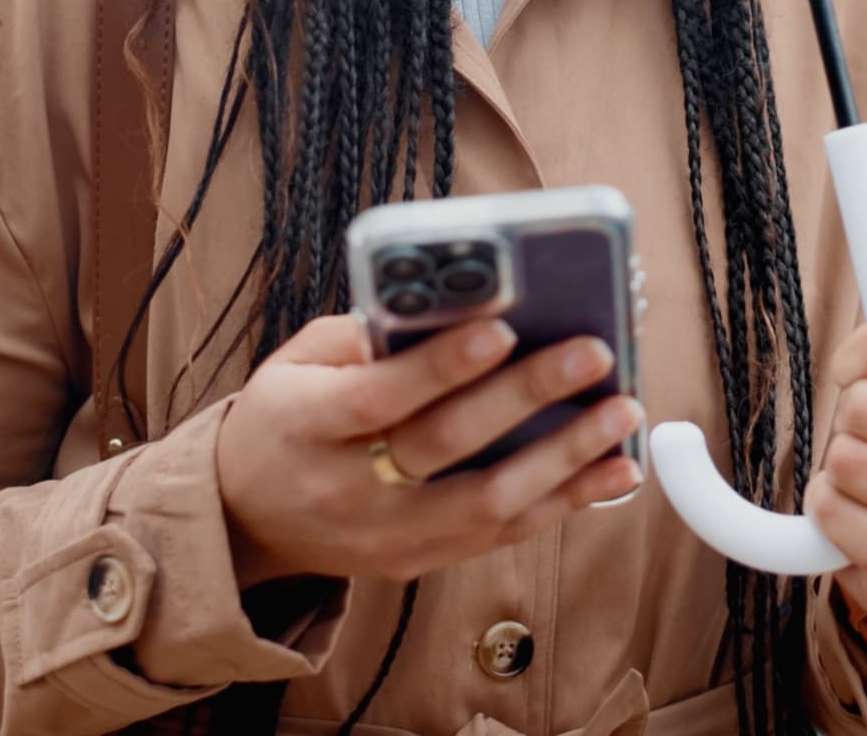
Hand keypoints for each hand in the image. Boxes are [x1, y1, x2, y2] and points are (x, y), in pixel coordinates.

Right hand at [213, 311, 643, 584]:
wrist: (245, 519)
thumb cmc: (282, 419)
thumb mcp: (296, 363)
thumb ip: (364, 336)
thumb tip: (455, 303)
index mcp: (306, 426)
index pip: (380, 398)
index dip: (442, 366)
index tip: (504, 327)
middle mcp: (348, 490)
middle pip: (446, 446)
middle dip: (526, 396)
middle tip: (591, 353)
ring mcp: (387, 537)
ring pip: (487, 504)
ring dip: (565, 458)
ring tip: (621, 412)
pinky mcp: (420, 563)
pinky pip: (501, 535)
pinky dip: (564, 501)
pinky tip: (613, 469)